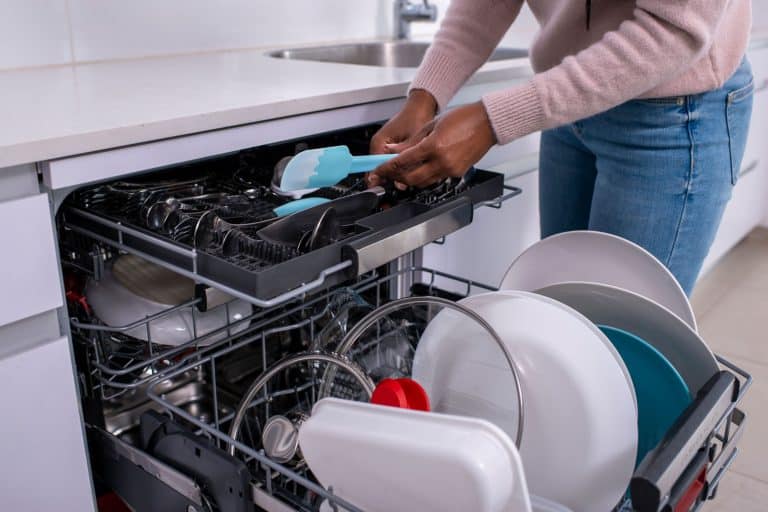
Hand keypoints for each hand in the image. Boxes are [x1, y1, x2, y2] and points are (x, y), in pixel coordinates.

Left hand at [368, 101, 496, 187]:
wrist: (488, 123)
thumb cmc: (464, 118)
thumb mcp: (432, 125)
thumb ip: (411, 141)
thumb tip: (394, 150)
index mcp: (434, 146)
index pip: (403, 162)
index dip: (387, 168)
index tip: (379, 169)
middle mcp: (442, 161)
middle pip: (411, 179)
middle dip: (396, 178)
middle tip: (388, 173)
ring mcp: (451, 169)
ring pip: (423, 182)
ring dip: (410, 179)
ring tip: (402, 171)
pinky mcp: (457, 173)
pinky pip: (436, 179)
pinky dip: (425, 176)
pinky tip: (420, 168)